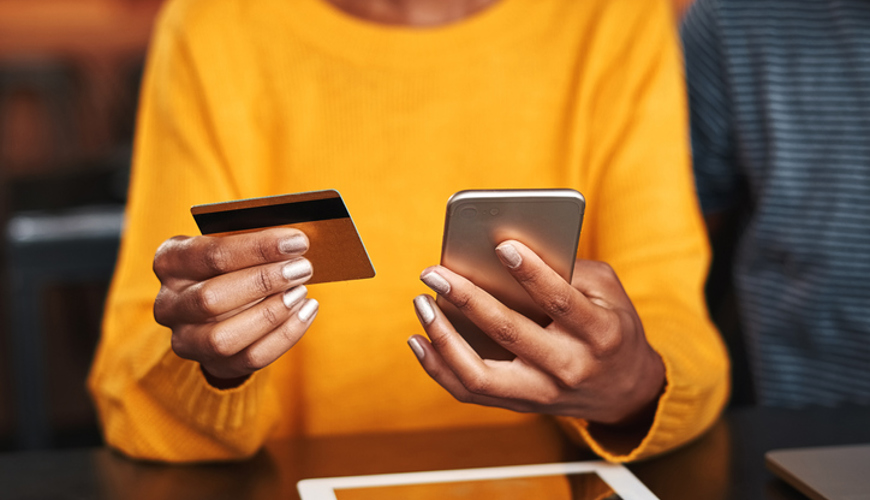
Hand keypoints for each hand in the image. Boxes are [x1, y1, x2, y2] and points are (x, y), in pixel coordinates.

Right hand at [153, 228, 318, 386]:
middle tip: (302, 268)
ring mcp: (186, 339)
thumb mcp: (235, 246)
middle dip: (263, 282)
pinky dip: (285, 335)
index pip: (211, 255)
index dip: (257, 248)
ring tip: (301, 292)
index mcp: (170, 261)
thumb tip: (296, 244)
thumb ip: (256, 244)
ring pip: (224, 338)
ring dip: (271, 314)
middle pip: (211, 298)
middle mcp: (168, 303)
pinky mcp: (212, 364)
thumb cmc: (233, 264)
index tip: (296, 242)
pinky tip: (306, 311)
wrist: (221, 306)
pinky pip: (250, 358)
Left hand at [408, 240, 664, 425]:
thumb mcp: (608, 292)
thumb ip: (568, 269)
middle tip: (436, 273)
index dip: (531, 273)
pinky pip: (470, 391)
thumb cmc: (611, 326)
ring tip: (423, 305)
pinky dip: (438, 367)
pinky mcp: (519, 405)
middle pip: (509, 334)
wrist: (625, 391)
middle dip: (467, 299)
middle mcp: (569, 367)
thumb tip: (508, 252)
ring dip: (443, 338)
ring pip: (480, 375)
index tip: (502, 245)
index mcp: (599, 333)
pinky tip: (420, 339)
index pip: (561, 302)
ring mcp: (541, 392)